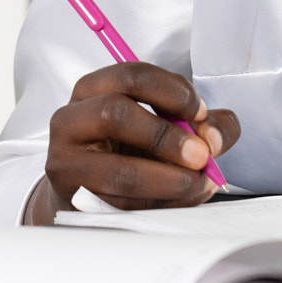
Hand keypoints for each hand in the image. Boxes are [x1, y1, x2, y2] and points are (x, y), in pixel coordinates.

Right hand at [43, 63, 239, 212]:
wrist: (84, 191)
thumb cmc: (126, 149)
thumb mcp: (161, 124)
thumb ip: (201, 123)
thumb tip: (216, 138)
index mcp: (93, 89)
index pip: (132, 76)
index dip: (173, 92)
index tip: (201, 112)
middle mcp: (70, 119)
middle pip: (115, 113)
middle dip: (167, 136)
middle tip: (201, 154)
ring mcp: (66, 162)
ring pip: (119, 171)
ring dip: (169, 180)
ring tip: (196, 183)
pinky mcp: (74, 200)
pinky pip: (122, 206)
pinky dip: (160, 204)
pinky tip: (179, 198)